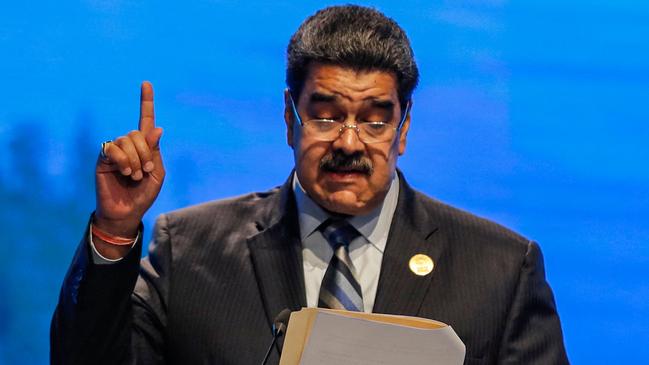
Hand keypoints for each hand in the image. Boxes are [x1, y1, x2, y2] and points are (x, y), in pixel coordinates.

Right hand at [94, 81, 164, 240]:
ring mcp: (115, 151)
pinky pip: (112, 148)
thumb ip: (155, 151)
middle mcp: (129, 145)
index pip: (145, 120)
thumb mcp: (156, 173)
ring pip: (126, 140)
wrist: (127, 212)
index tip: (146, 83)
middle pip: (137, 133)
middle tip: (145, 171)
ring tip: (134, 176)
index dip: (146, 102)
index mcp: (145, 147)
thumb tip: (158, 128)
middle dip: (145, 153)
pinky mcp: (103, 158)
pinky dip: (122, 160)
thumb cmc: (143, 195)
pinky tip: (124, 173)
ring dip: (135, 160)